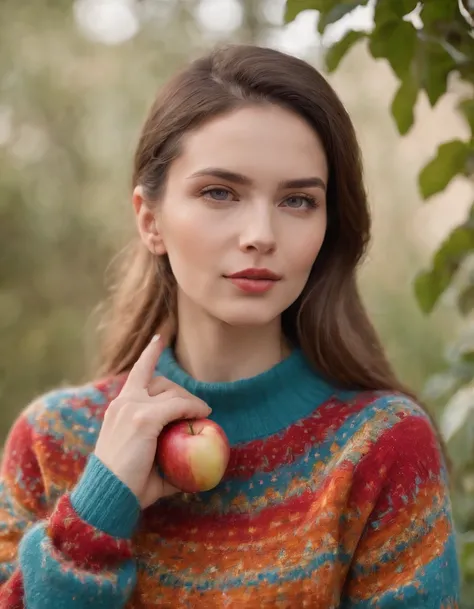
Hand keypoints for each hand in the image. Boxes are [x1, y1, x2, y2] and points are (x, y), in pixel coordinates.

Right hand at [94, 335, 211, 507]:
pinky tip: (204, 414)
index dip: (150, 353)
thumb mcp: (144, 462)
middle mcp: (124, 402)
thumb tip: (192, 467)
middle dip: (181, 391)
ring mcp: (132, 408)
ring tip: (201, 413)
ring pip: (171, 391)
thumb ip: (165, 455)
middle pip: (160, 381)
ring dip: (189, 400)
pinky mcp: (143, 418)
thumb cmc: (126, 487)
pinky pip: (177, 405)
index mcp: (119, 407)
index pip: (137, 372)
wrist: (108, 497)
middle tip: (197, 409)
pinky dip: (193, 407)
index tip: (159, 338)